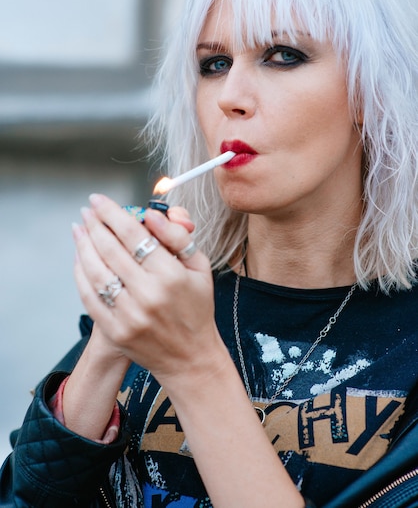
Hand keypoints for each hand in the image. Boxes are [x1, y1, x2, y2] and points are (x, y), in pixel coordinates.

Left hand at [72, 194, 218, 383]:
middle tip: (87, 211)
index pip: (134, 234)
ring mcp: (129, 315)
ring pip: (96, 271)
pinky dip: (81, 274)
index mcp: (172, 275)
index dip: (112, 214)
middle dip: (95, 225)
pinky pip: (90, 296)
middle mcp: (149, 294)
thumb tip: (150, 215)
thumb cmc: (196, 307)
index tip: (99, 201)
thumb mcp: (199, 266)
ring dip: (83, 246)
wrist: (190, 357)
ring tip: (78, 229)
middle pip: (111, 249)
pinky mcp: (115, 330)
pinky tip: (80, 259)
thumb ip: (178, 236)